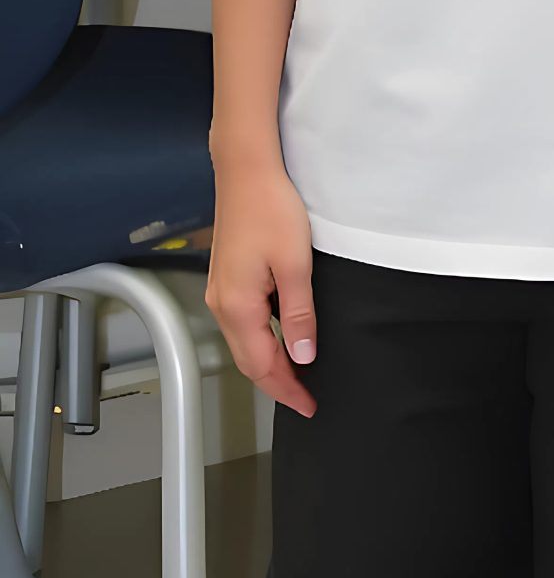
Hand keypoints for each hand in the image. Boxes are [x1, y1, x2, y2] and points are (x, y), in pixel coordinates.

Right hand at [205, 167, 318, 416]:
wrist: (246, 170)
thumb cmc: (272, 210)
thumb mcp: (295, 265)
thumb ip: (298, 314)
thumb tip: (302, 356)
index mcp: (238, 307)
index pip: (262, 365)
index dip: (286, 390)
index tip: (309, 407)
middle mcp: (222, 304)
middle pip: (248, 359)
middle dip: (276, 382)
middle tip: (307, 398)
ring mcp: (220, 290)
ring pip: (244, 342)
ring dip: (268, 362)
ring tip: (298, 375)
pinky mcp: (226, 277)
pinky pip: (243, 322)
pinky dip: (261, 339)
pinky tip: (280, 337)